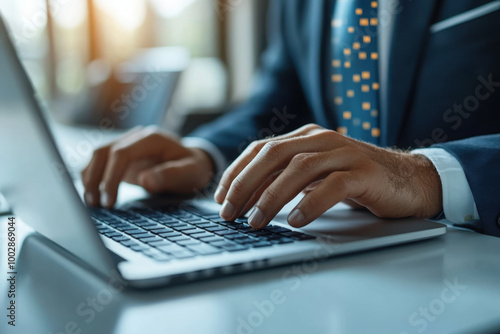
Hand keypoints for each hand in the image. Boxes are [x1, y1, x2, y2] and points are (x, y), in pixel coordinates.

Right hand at [81, 126, 214, 207]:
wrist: (193, 162)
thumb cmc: (193, 168)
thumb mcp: (191, 172)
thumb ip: (170, 175)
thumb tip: (145, 181)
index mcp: (151, 139)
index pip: (121, 153)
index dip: (111, 177)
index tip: (109, 200)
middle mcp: (135, 138)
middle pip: (103, 151)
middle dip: (95, 178)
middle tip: (95, 204)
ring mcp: (127, 145)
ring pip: (98, 156)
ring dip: (90, 178)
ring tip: (91, 203)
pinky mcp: (121, 157)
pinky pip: (100, 163)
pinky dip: (92, 177)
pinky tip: (91, 195)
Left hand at [214, 124, 442, 228]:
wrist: (410, 180)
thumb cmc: (357, 180)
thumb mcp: (317, 174)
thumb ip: (289, 176)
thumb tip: (249, 197)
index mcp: (306, 137)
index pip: (262, 149)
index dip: (237, 171)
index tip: (220, 197)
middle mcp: (322, 140)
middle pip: (273, 155)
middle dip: (245, 184)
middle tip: (230, 212)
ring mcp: (344, 154)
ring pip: (299, 169)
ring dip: (271, 197)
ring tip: (256, 221)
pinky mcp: (365, 173)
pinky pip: (333, 186)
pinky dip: (311, 203)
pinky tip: (296, 221)